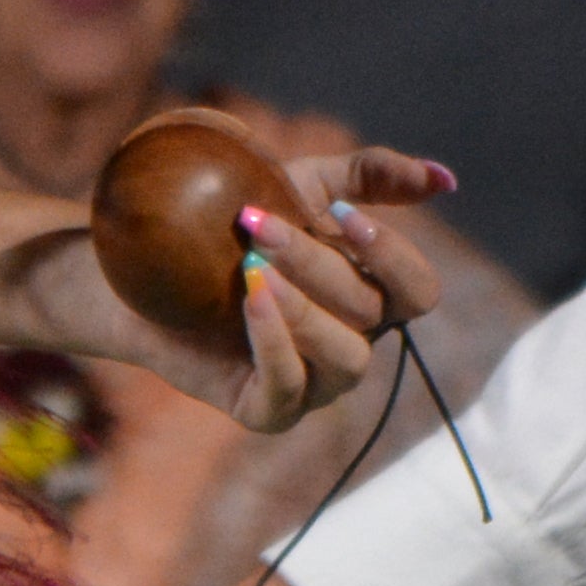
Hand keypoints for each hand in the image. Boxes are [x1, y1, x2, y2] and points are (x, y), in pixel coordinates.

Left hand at [0, 148, 452, 436]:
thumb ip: (368, 177)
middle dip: (317, 262)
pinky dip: (275, 343)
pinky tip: (251, 299)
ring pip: (344, 358)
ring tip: (251, 267)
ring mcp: (313, 383)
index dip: (391, 255)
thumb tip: (444, 179)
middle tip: (254, 219)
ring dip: (303, 307)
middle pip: (369, 313)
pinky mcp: (266, 408)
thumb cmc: (227, 222)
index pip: (417, 291)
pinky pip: (289, 390)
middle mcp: (353, 344)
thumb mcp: (300, 183)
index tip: (339, 212)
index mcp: (370, 298)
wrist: (141, 264)